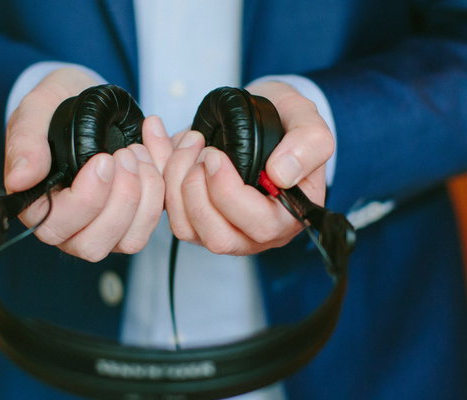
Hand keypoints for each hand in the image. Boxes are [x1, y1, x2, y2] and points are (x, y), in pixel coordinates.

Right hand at [4, 68, 173, 261]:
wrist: (86, 97)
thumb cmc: (56, 108)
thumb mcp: (35, 112)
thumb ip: (24, 143)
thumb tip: (18, 181)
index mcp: (39, 207)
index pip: (57, 228)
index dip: (86, 200)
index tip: (103, 160)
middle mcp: (70, 225)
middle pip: (94, 245)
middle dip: (119, 200)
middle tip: (125, 154)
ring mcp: (104, 226)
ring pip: (130, 240)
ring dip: (145, 195)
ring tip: (137, 151)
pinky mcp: (135, 217)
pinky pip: (155, 221)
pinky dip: (163, 187)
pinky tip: (154, 151)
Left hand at [163, 81, 332, 254]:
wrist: (261, 115)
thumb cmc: (285, 123)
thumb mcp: (308, 123)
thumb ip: (310, 145)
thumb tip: (282, 174)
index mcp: (286, 218)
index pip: (259, 227)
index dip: (229, 193)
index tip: (215, 155)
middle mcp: (253, 233)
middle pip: (217, 237)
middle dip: (197, 190)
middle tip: (200, 147)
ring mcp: (219, 228)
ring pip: (185, 227)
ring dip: (175, 180)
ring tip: (189, 140)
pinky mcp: (190, 216)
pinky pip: (164, 208)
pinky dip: (156, 170)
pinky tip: (160, 137)